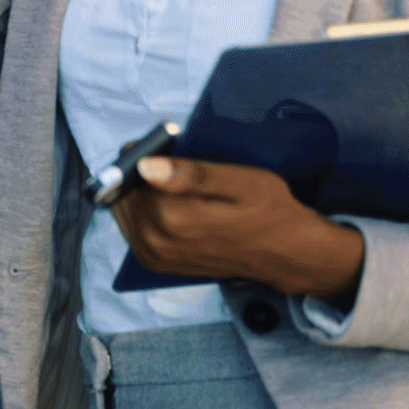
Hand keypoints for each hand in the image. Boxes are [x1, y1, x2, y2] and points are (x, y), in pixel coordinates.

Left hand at [112, 156, 364, 306]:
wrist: (285, 253)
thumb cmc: (269, 212)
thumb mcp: (240, 181)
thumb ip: (191, 173)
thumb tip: (145, 165)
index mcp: (171, 218)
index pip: (131, 171)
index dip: (144, 152)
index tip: (164, 146)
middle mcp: (155, 241)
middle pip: (124, 191)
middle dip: (140, 173)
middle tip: (173, 164)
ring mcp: (153, 256)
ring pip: (125, 209)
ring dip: (142, 192)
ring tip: (176, 185)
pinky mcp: (155, 262)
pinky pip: (133, 226)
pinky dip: (145, 211)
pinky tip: (173, 203)